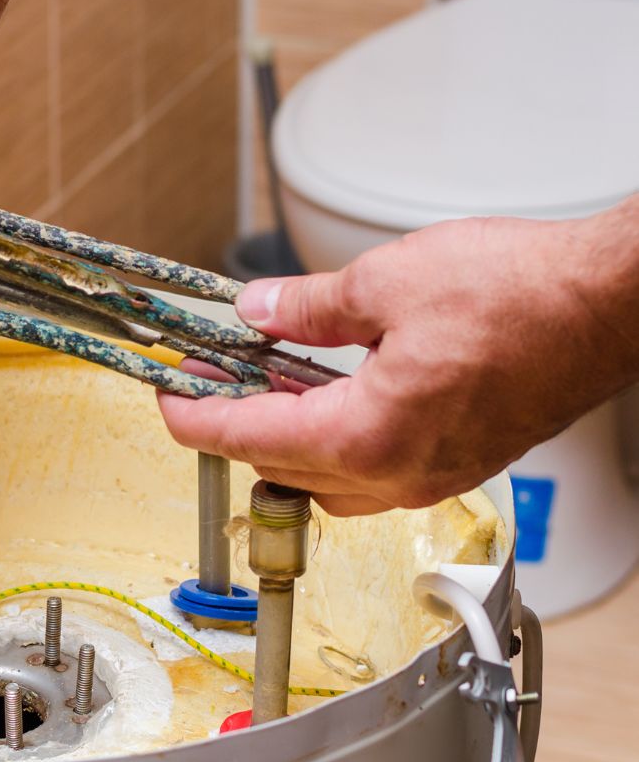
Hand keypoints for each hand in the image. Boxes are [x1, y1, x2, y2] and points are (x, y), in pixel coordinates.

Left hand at [157, 201, 638, 515]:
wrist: (611, 303)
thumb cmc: (524, 294)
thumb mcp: (386, 281)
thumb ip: (307, 307)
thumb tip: (258, 313)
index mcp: (368, 435)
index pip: (249, 440)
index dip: (195, 419)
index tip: (167, 400)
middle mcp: (398, 473)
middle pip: (282, 468)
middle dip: (235, 428)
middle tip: (206, 383)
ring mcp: (431, 475)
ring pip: (327, 480)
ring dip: (285, 440)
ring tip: (263, 384)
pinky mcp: (457, 462)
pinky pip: (373, 472)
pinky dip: (335, 440)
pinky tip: (328, 392)